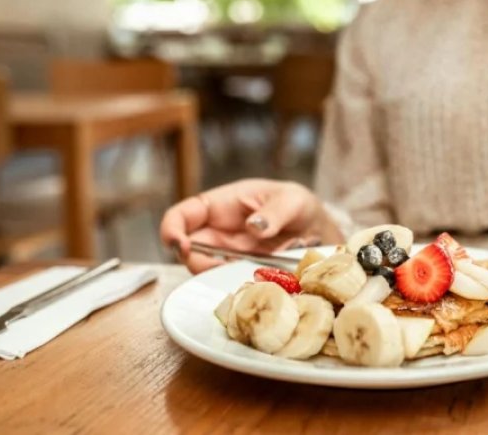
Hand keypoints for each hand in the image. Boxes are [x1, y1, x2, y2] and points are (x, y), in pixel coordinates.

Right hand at [160, 179, 342, 272]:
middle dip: (194, 262)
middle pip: (186, 251)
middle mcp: (217, 232)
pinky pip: (227, 283)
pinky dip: (234, 286)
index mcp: (219, 205)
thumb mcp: (292, 201)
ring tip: (244, 272)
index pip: (181, 216)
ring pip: (204, 271)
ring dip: (217, 276)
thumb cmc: (297, 205)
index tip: (179, 245)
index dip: (171, 230)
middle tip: (218, 267)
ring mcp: (227, 256)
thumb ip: (274, 212)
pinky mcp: (240, 274)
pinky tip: (254, 283)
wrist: (317, 229)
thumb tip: (254, 227)